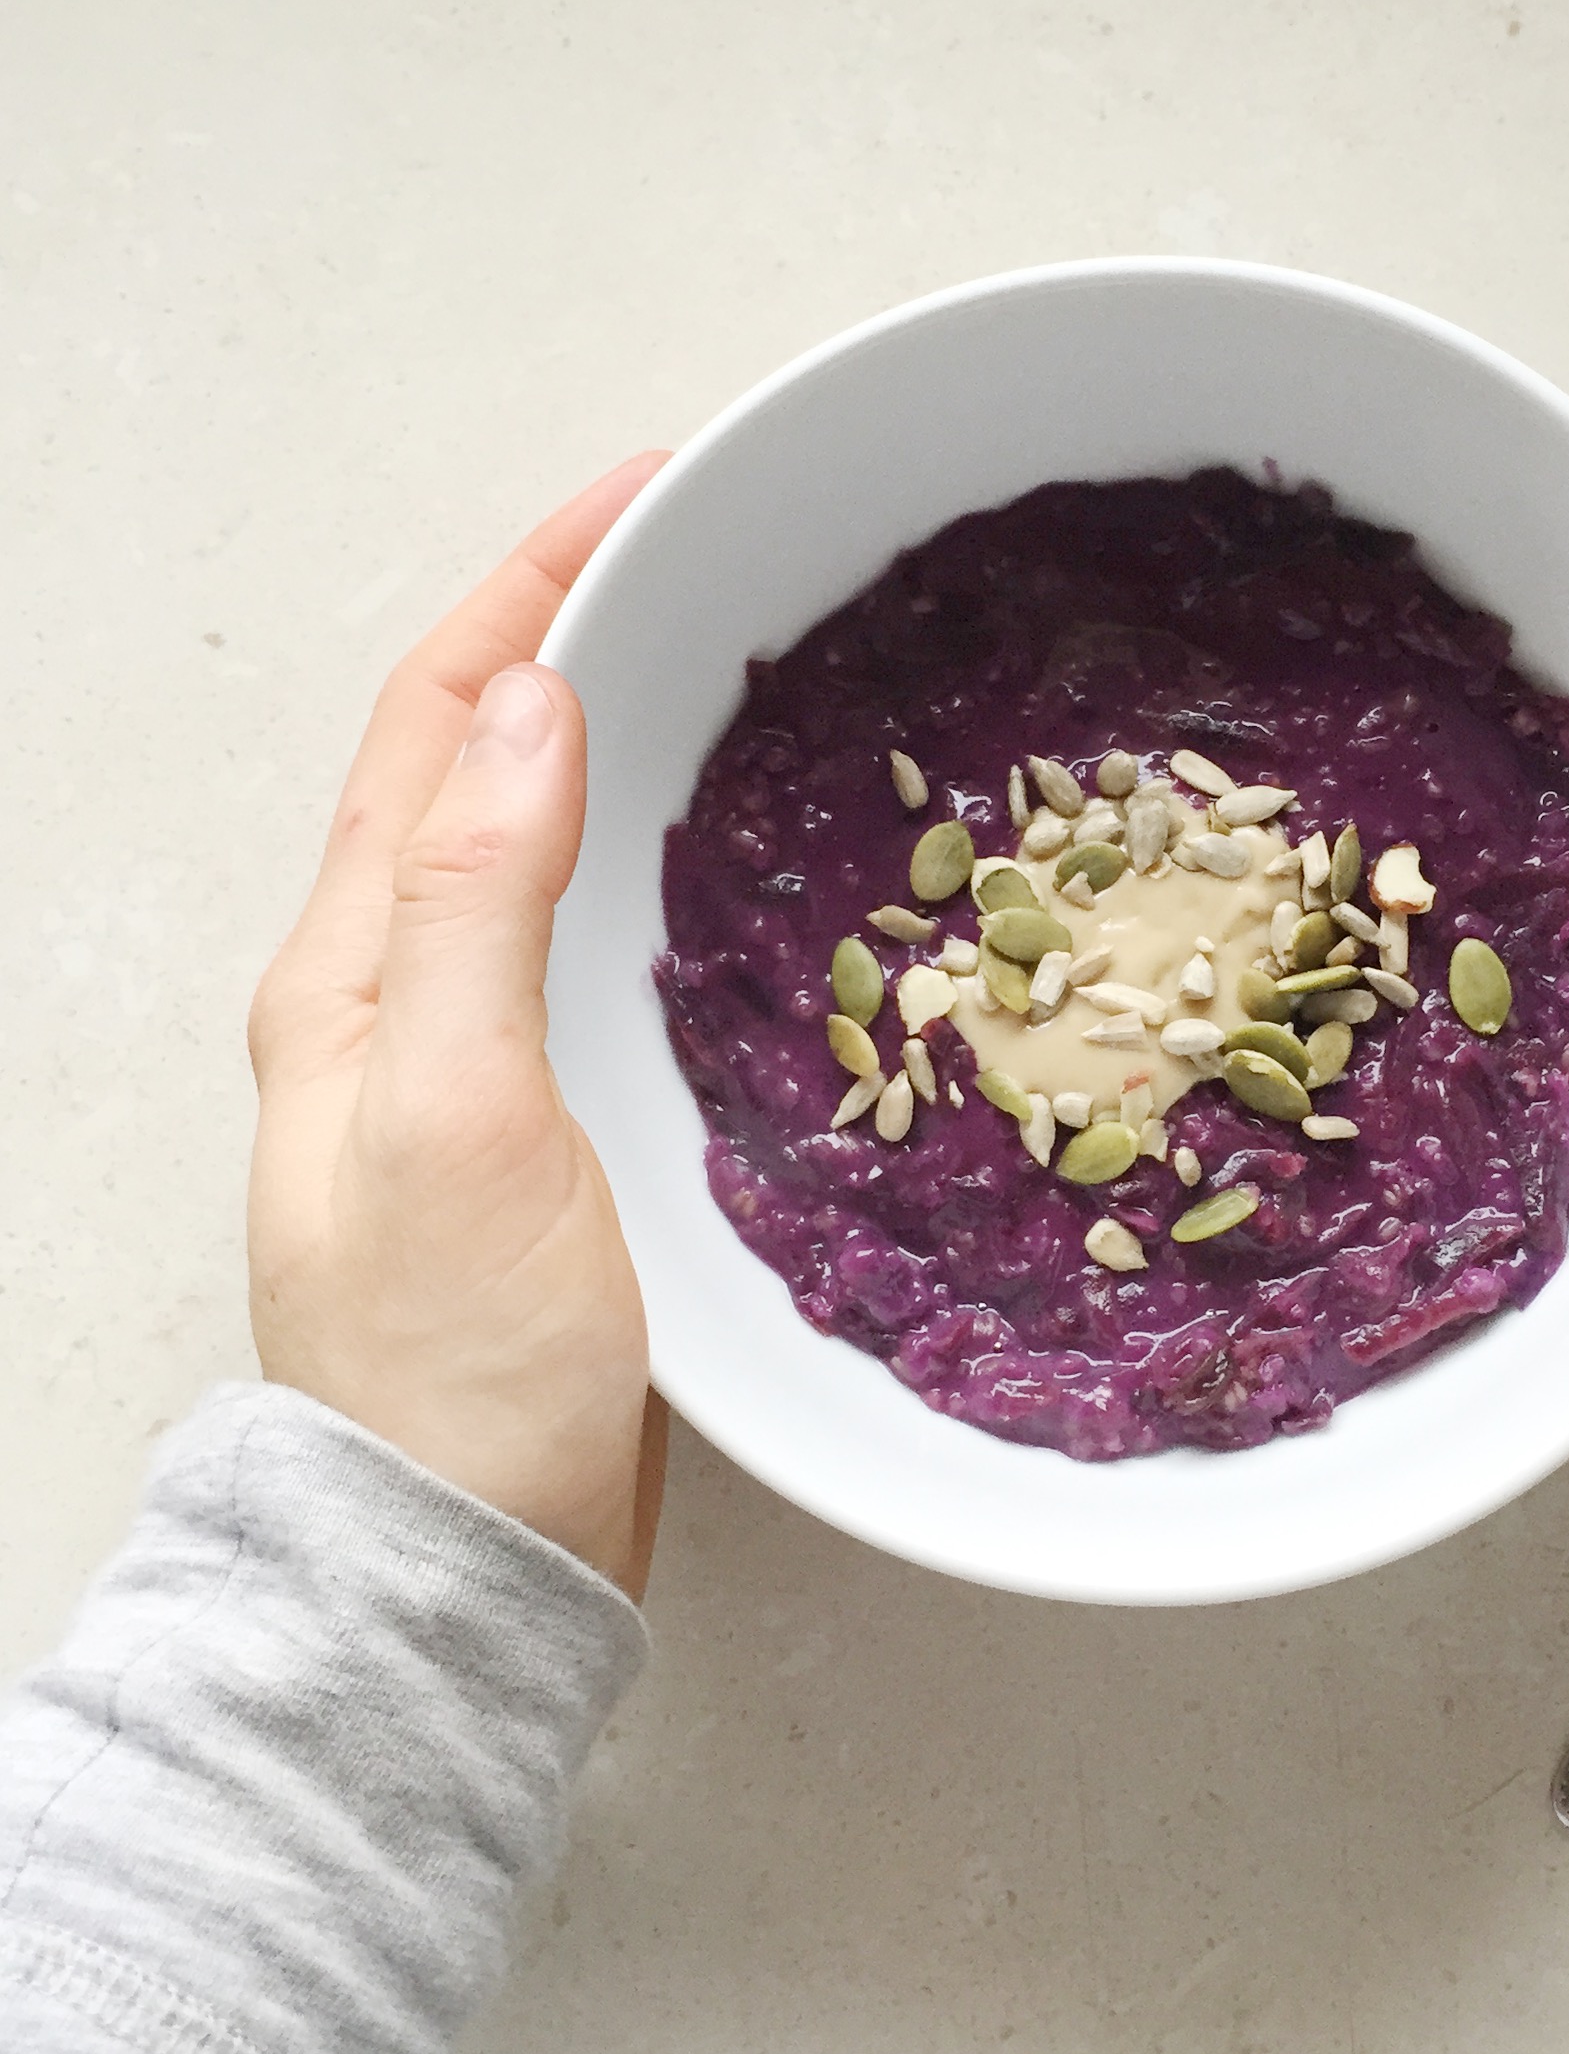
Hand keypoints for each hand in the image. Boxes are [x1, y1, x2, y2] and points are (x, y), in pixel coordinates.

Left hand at [247, 458, 669, 1596]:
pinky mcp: (538, 1132)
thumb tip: (526, 704)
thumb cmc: (455, 1363)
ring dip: (616, 734)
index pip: (432, 718)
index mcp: (349, 970)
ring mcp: (462, 1066)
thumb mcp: (456, 1112)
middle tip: (712, 550)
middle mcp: (389, 997)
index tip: (647, 487)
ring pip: (534, 846)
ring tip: (735, 667)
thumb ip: (476, 907)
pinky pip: (583, 942)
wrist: (464, 1565)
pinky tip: (727, 866)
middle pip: (476, 758)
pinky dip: (646, 859)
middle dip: (579, 627)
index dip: (531, 582)